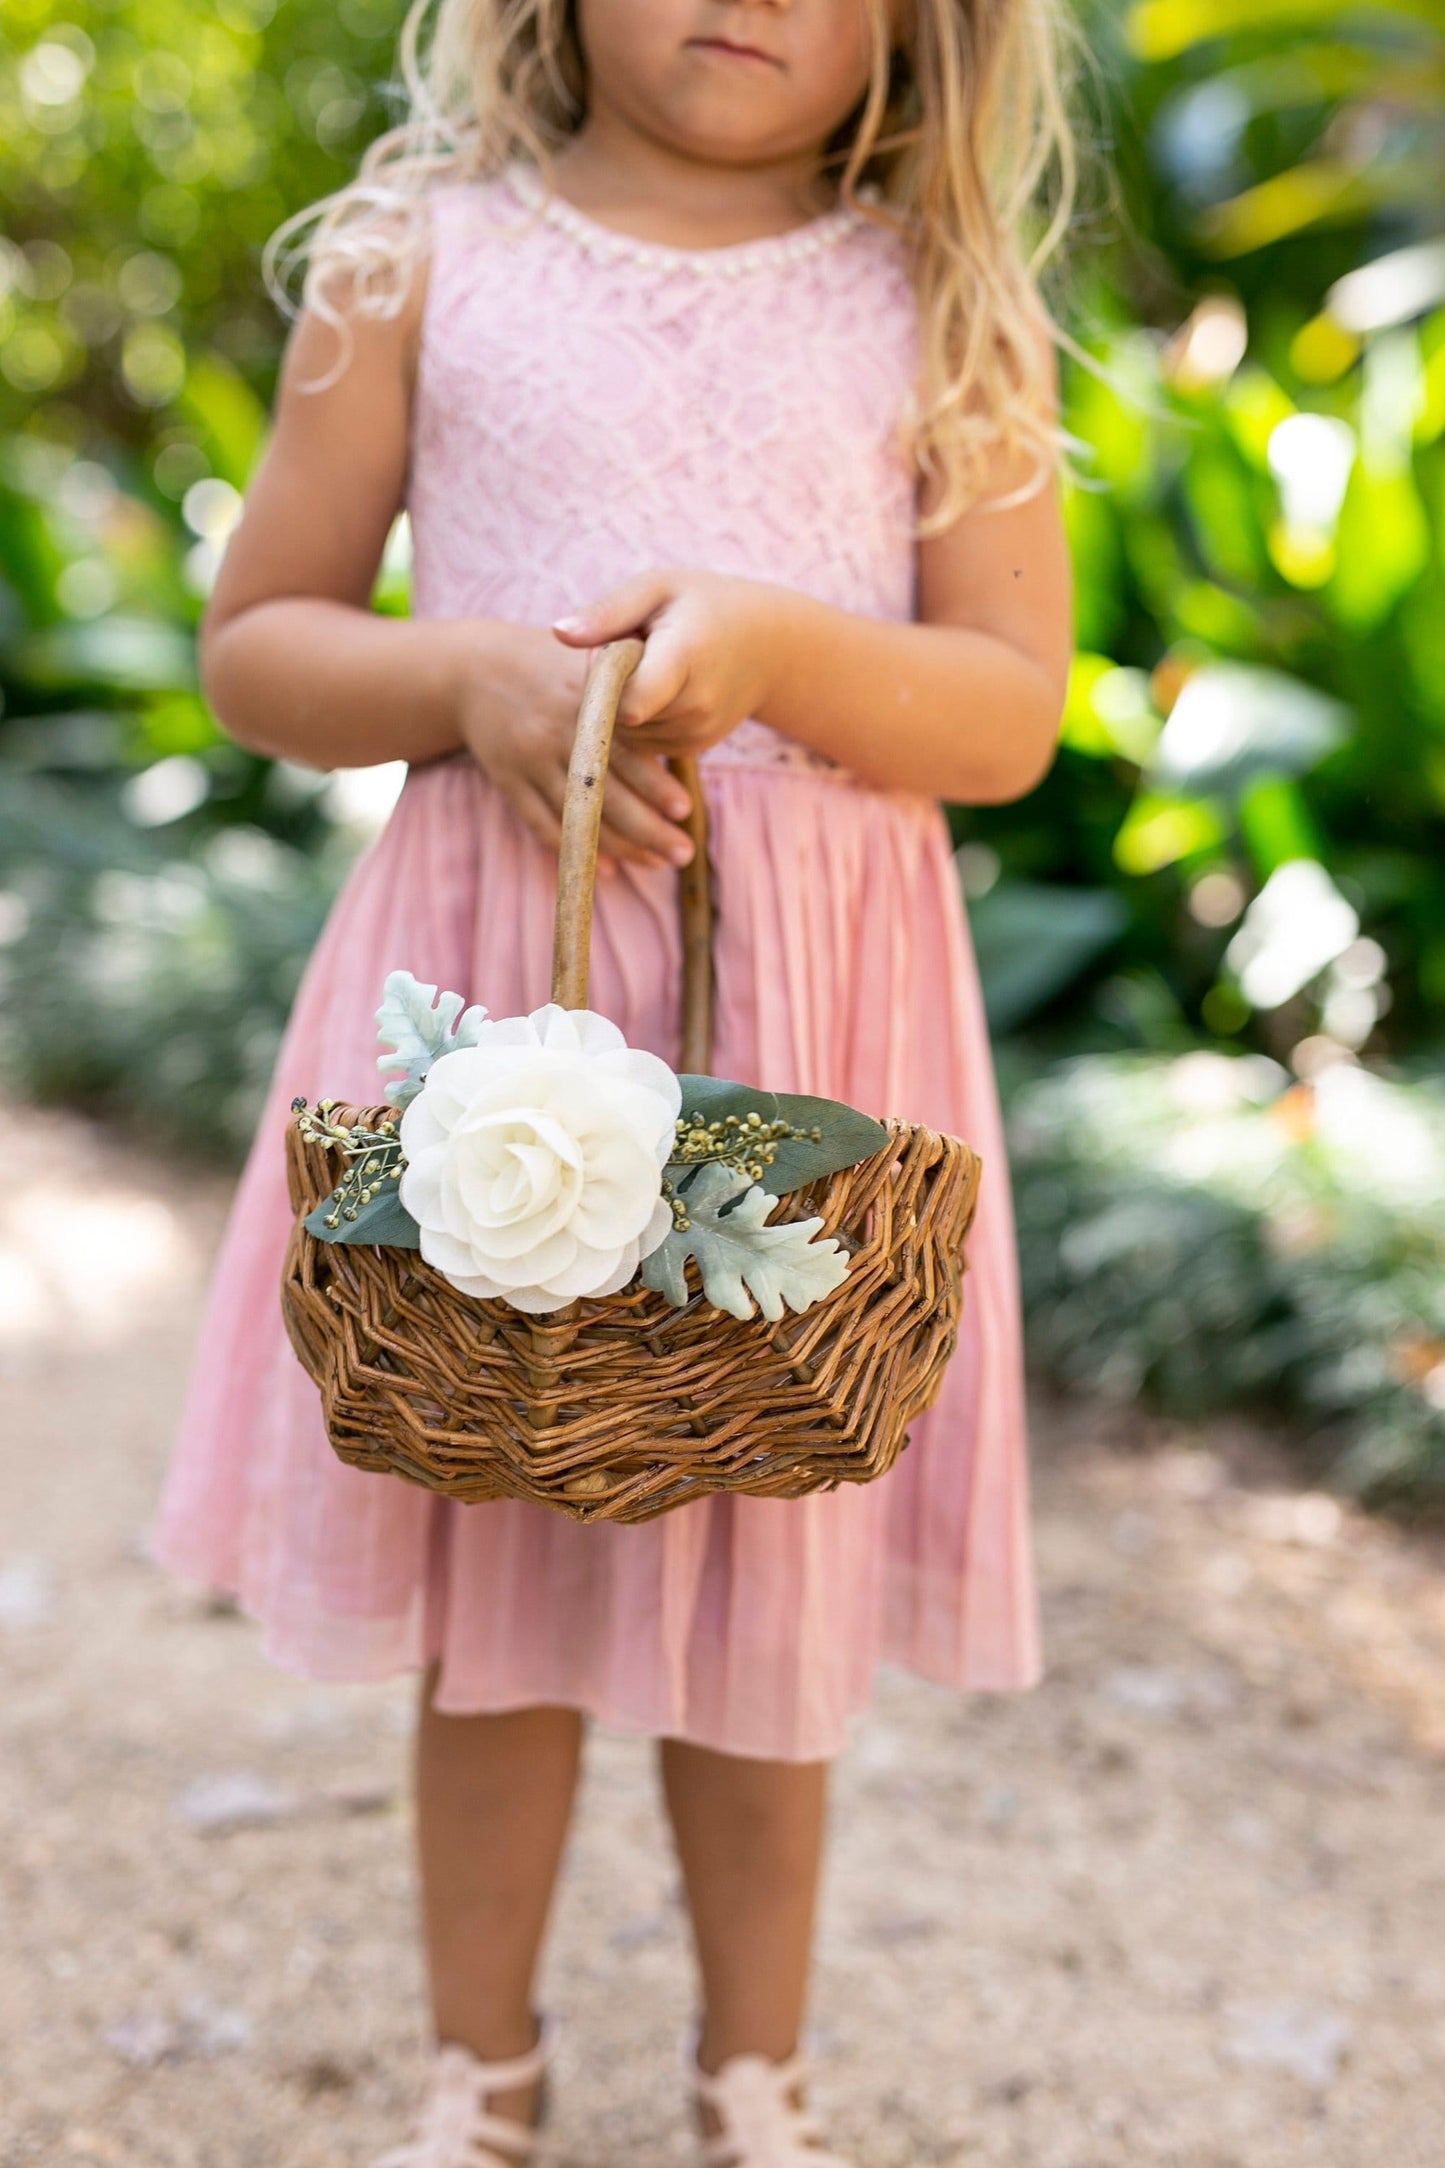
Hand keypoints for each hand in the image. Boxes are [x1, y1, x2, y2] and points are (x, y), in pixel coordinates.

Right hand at [452, 620, 695, 870]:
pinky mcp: (507, 780)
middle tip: (683, 852)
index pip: (623, 750)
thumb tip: (683, 731)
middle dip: (647, 828)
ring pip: (576, 816)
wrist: (472, 669)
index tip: (684, 809)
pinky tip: (609, 868)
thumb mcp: (590, 660)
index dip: (654, 783)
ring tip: (657, 863)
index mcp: (583, 700)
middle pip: (603, 792)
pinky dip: (574, 850)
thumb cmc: (552, 667)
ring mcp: (528, 760)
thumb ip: (629, 690)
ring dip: (620, 846)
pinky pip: (542, 825)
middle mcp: (555, 732)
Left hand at [553, 570, 790, 757]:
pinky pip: (640, 742)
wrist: (767, 646)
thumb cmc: (703, 606)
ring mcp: (696, 733)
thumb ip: (608, 612)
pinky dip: (638, 719)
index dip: (604, 681)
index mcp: (685, 658)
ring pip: (624, 733)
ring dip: (622, 703)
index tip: (614, 649)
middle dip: (611, 687)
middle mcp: (695, 706)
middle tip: (636, 649)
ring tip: (651, 667)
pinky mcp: (693, 749)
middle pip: (618, 715)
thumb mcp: (657, 588)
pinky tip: (659, 688)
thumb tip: (559, 633)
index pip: (628, 701)